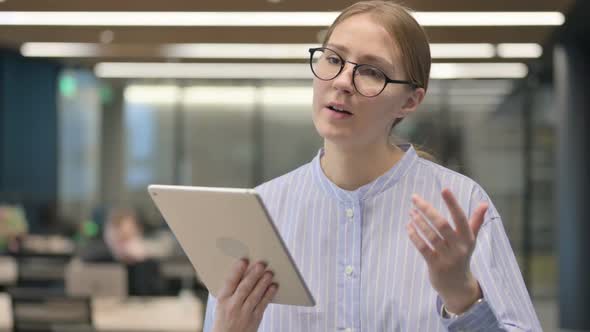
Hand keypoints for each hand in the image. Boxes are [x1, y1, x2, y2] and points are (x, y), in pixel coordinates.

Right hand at [212, 259, 277, 331]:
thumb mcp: (223, 303)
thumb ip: (232, 289)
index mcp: (222, 299)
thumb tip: (246, 270)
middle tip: (261, 264)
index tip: (244, 260)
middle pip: (244, 288)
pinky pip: (263, 305)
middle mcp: (232, 306)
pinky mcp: (254, 320)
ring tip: (269, 273)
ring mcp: (244, 314)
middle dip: (254, 275)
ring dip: (263, 283)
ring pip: (255, 295)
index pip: (229, 282)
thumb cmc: (225, 317)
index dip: (237, 270)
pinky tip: (273, 286)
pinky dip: (269, 295)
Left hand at [407, 188, 487, 313]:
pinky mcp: (435, 265)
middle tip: (414, 198)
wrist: (457, 286)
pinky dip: (414, 236)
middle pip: (441, 224)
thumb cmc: (462, 256)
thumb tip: (485, 203)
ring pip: (430, 236)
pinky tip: (408, 226)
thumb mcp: (471, 240)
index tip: (444, 189)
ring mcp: (447, 257)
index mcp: (468, 238)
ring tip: (411, 211)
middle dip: (427, 209)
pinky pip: (423, 248)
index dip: (452, 203)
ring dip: (418, 222)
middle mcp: (459, 247)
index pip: (460, 217)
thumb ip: (476, 221)